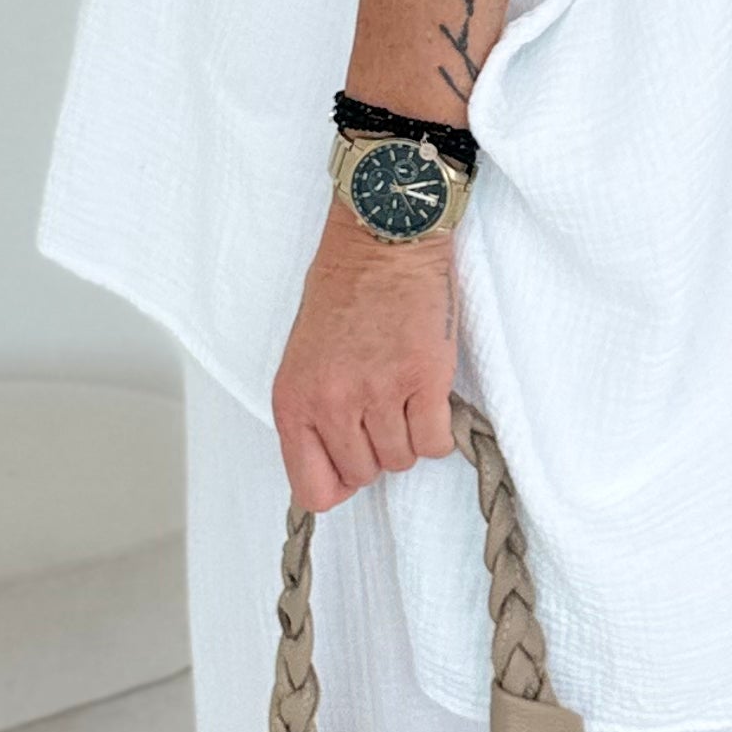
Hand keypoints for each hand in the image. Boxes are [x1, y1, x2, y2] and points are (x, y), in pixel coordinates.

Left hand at [271, 212, 458, 511]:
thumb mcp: (304, 359)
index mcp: (293, 401)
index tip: (351, 459)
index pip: (312, 490)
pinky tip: (428, 396)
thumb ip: (313, 416)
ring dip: (408, 433)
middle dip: (377, 448)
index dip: (338, 481)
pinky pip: (434, 442)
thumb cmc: (343, 291)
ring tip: (403, 390)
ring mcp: (378, 392)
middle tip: (381, 404)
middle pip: (364, 475)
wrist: (382, 241)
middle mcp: (331, 402)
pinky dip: (437, 428)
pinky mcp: (424, 379)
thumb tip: (338, 471)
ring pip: (402, 460)